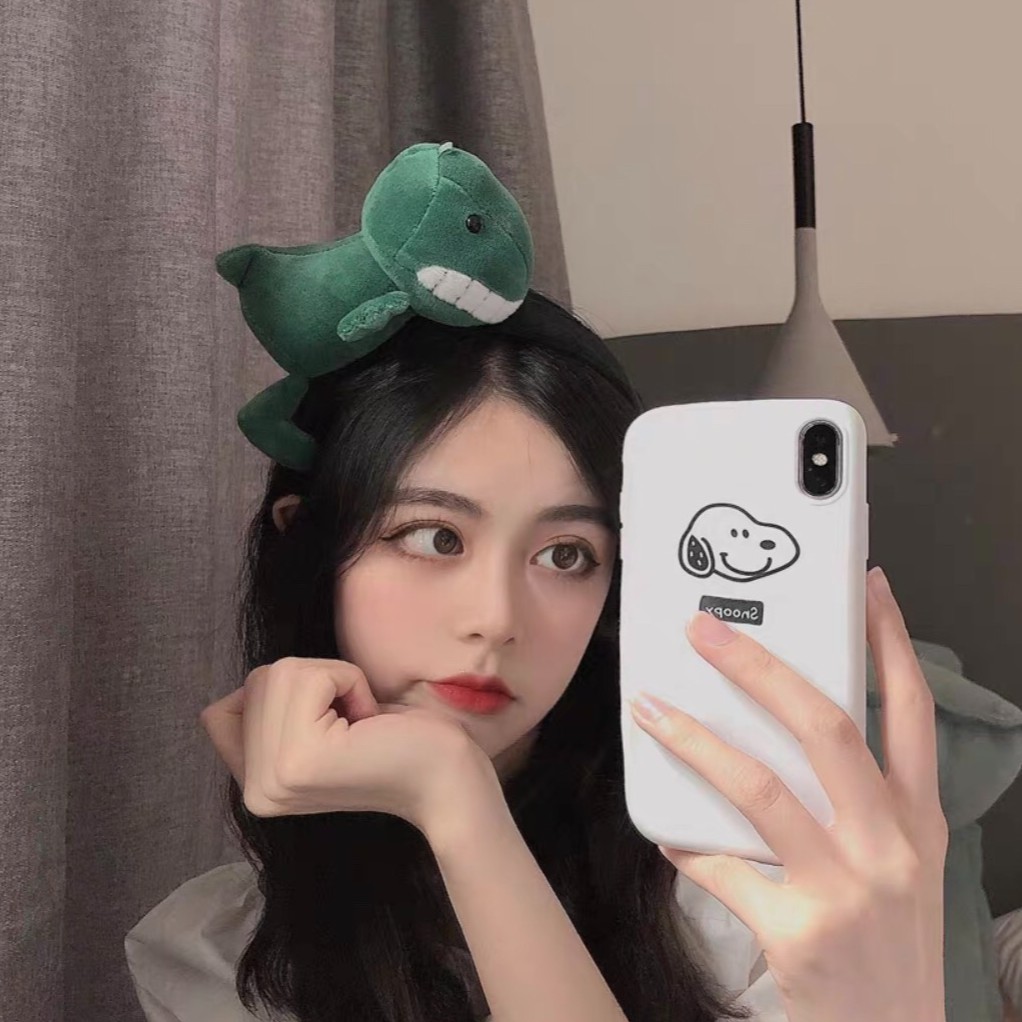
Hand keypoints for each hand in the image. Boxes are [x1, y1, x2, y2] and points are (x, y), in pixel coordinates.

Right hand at [199, 657, 495, 834]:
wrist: (447, 778)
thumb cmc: (396, 742)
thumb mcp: (317, 727)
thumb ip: (271, 717)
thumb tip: (241, 690)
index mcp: (254, 787)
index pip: (222, 710)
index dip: (280, 696)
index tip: (328, 726)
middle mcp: (253, 791)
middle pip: (256, 681)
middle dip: (315, 682)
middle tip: (354, 726)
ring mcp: (272, 778)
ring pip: (281, 672)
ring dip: (334, 679)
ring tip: (361, 724)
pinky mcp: (299, 759)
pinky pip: (311, 675)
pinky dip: (348, 680)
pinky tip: (369, 723)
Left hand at [629, 567, 948, 1021]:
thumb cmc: (887, 938)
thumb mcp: (897, 862)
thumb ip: (855, 800)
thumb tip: (780, 736)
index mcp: (916, 819)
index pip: (911, 711)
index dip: (890, 643)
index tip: (865, 589)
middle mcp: (889, 844)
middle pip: (827, 729)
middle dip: (761, 669)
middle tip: (704, 630)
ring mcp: (846, 888)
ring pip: (762, 788)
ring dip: (697, 742)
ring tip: (651, 710)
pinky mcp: (799, 930)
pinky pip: (724, 870)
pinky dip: (689, 844)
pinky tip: (667, 831)